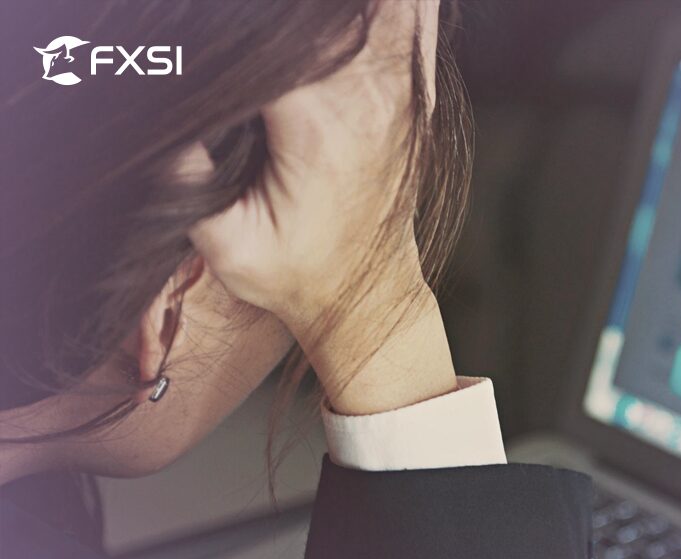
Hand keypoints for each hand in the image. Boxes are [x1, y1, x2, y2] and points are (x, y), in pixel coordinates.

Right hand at [188, 0, 455, 413]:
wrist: (367, 297)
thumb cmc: (295, 275)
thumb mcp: (226, 245)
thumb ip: (185, 180)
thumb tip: (159, 115)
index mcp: (317, 124)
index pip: (274, 34)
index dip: (236, 28)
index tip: (209, 38)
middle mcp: (368, 97)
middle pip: (326, 14)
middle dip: (282, 18)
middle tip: (249, 39)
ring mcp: (400, 92)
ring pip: (376, 7)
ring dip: (331, 14)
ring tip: (289, 28)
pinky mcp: (411, 94)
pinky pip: (411, 22)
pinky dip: (384, 10)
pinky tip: (349, 19)